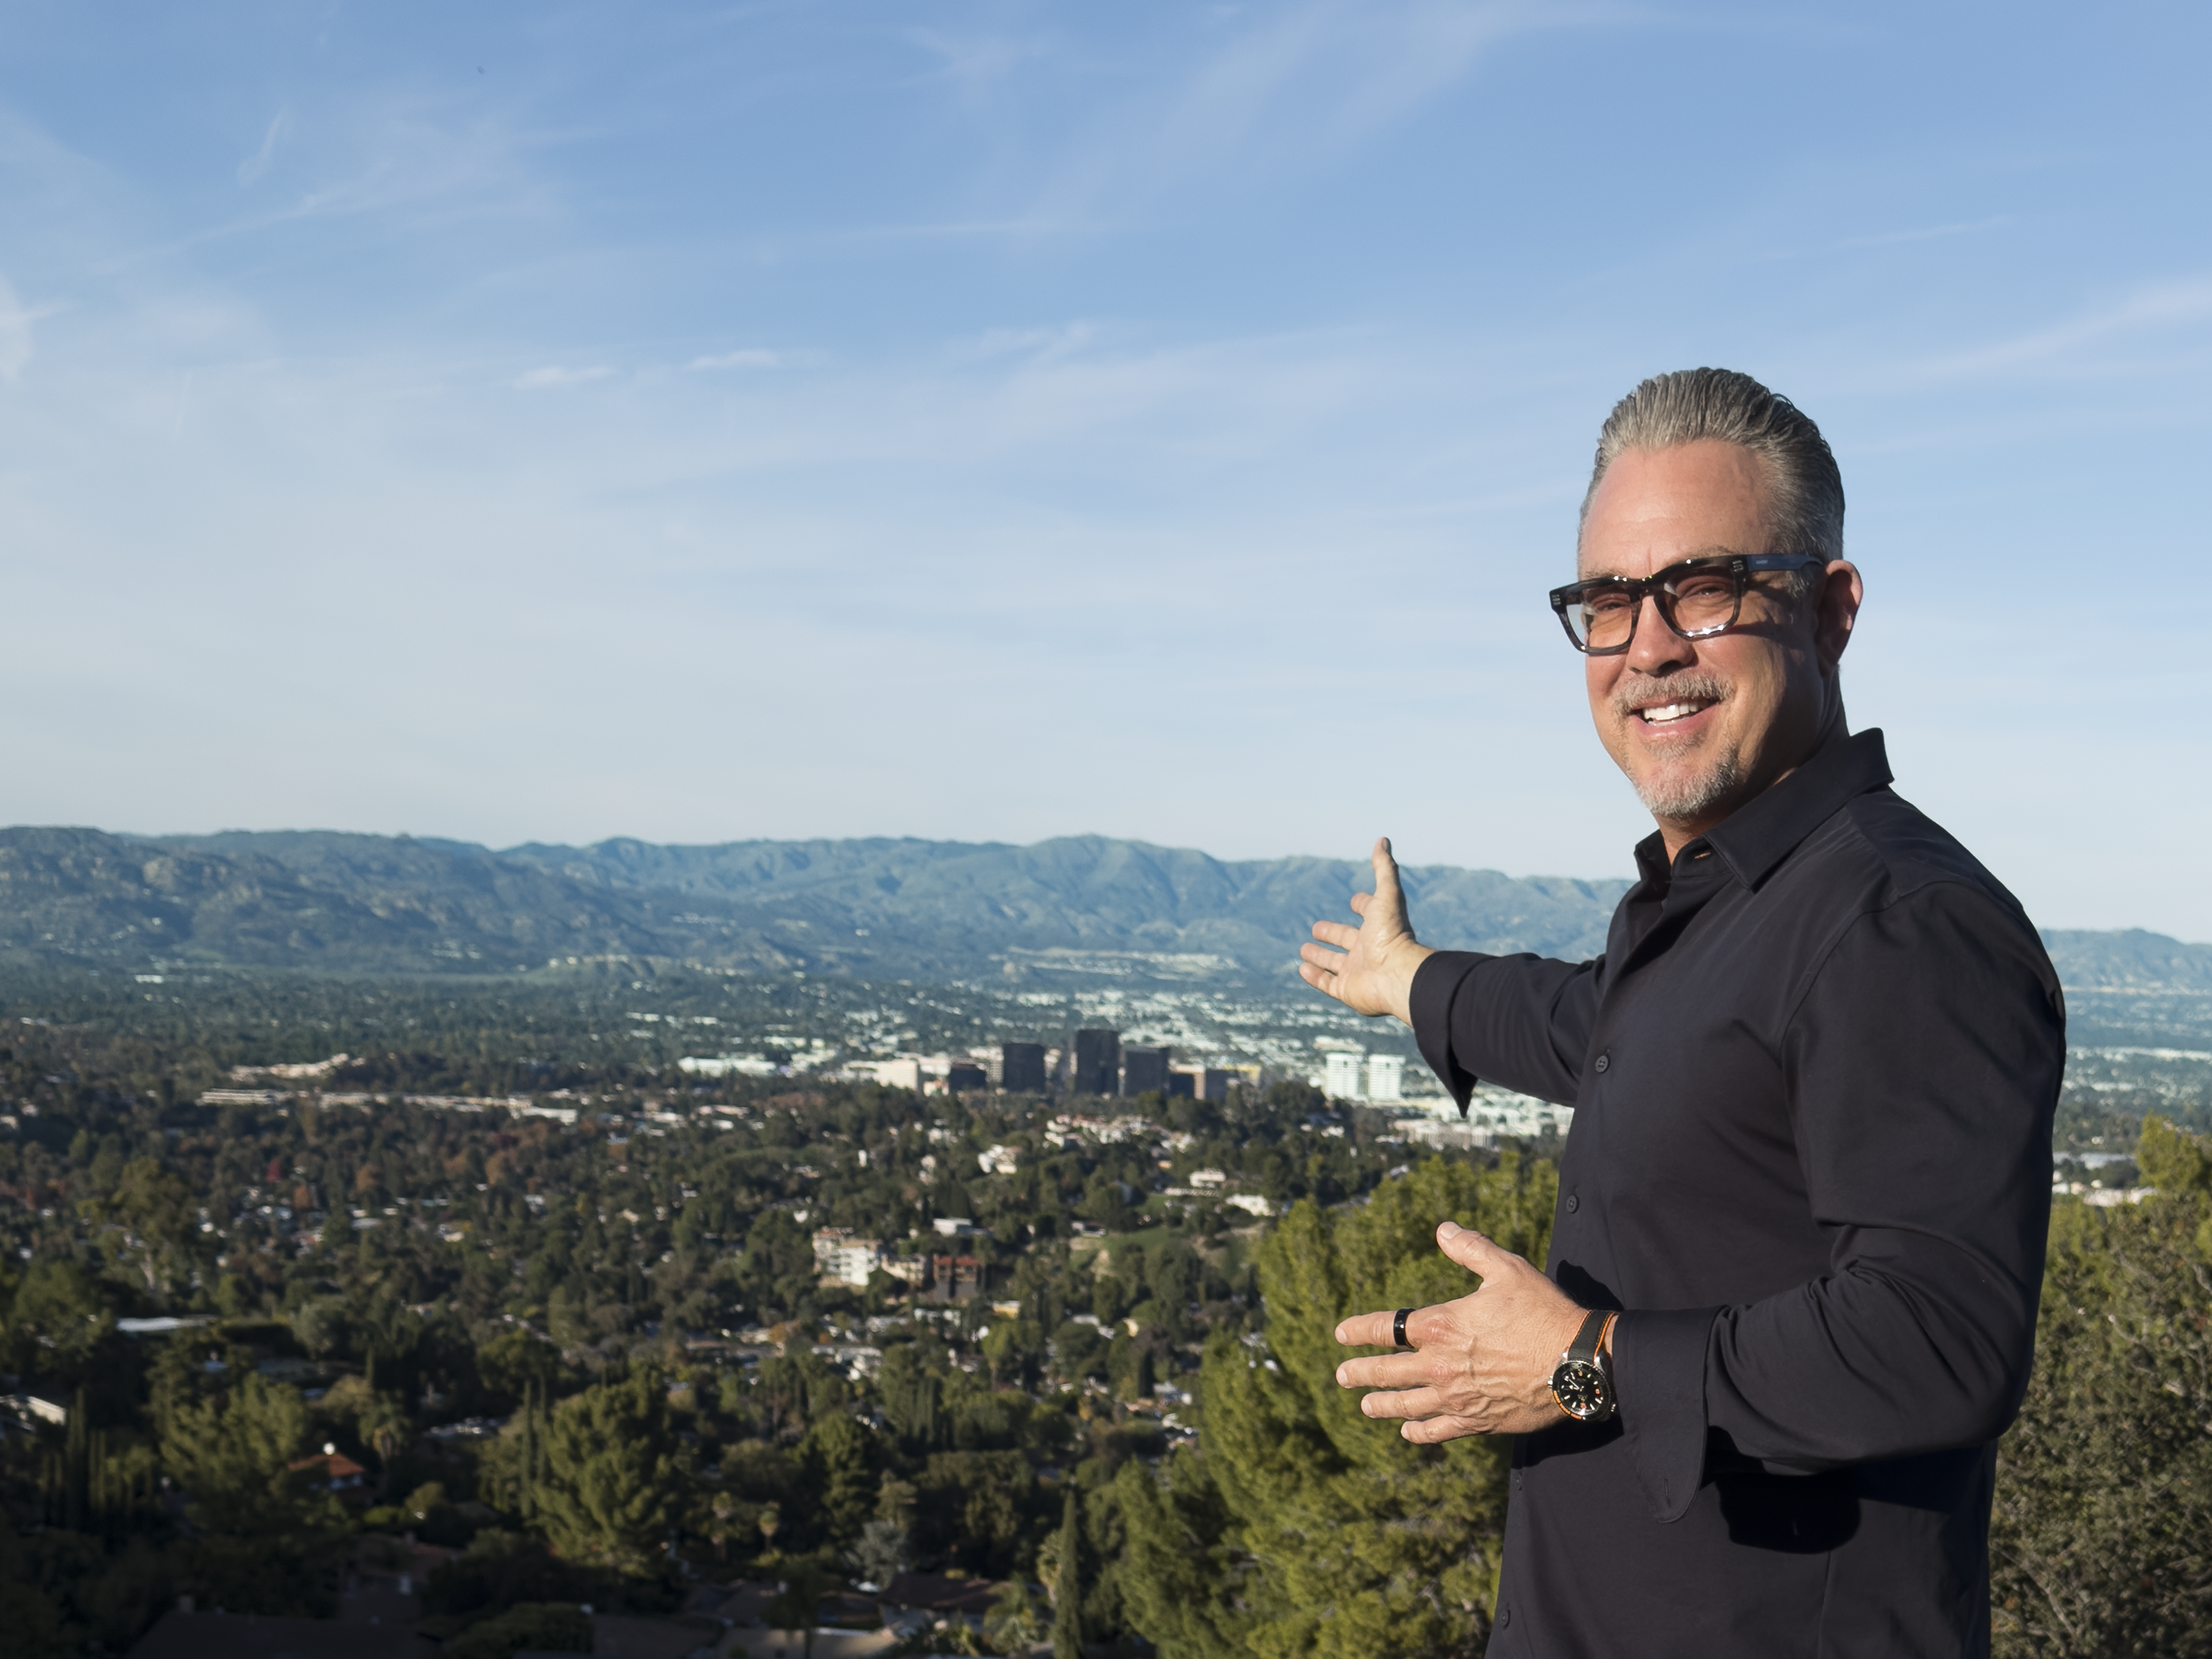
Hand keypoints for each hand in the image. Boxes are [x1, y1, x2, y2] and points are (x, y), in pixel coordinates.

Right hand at [1297, 837, 1434, 1024]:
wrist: (1397, 975)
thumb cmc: (1393, 934)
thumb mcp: (1387, 894)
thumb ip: (1384, 868)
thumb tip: (1383, 839)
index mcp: (1379, 927)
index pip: (1369, 913)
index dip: (1363, 905)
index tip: (1355, 900)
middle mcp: (1368, 950)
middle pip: (1347, 940)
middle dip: (1333, 933)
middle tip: (1317, 927)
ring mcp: (1358, 972)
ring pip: (1334, 963)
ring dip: (1319, 956)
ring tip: (1303, 949)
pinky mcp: (1347, 990)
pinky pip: (1327, 984)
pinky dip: (1314, 977)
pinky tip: (1301, 968)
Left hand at [1332, 1221, 1589, 1440]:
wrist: (1577, 1363)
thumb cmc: (1543, 1312)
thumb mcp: (1507, 1269)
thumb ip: (1471, 1248)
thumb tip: (1443, 1229)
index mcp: (1441, 1325)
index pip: (1387, 1329)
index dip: (1360, 1330)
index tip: (1341, 1333)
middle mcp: (1441, 1365)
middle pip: (1387, 1372)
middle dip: (1360, 1373)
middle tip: (1342, 1376)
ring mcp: (1457, 1397)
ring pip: (1406, 1405)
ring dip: (1382, 1405)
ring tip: (1365, 1406)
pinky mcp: (1477, 1421)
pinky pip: (1438, 1431)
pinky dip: (1419, 1432)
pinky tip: (1409, 1431)